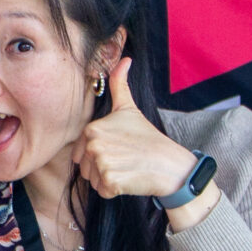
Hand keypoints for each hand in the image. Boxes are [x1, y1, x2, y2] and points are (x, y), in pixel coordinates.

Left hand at [72, 58, 204, 203]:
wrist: (170, 165)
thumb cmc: (148, 138)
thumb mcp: (130, 109)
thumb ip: (120, 85)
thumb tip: (124, 59)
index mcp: (93, 128)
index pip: (81, 152)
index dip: (100, 154)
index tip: (119, 149)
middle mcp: (94, 144)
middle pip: (85, 168)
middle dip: (102, 169)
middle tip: (125, 160)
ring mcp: (101, 163)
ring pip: (92, 181)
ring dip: (108, 180)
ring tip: (127, 168)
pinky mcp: (110, 182)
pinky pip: (102, 192)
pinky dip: (115, 190)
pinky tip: (130, 179)